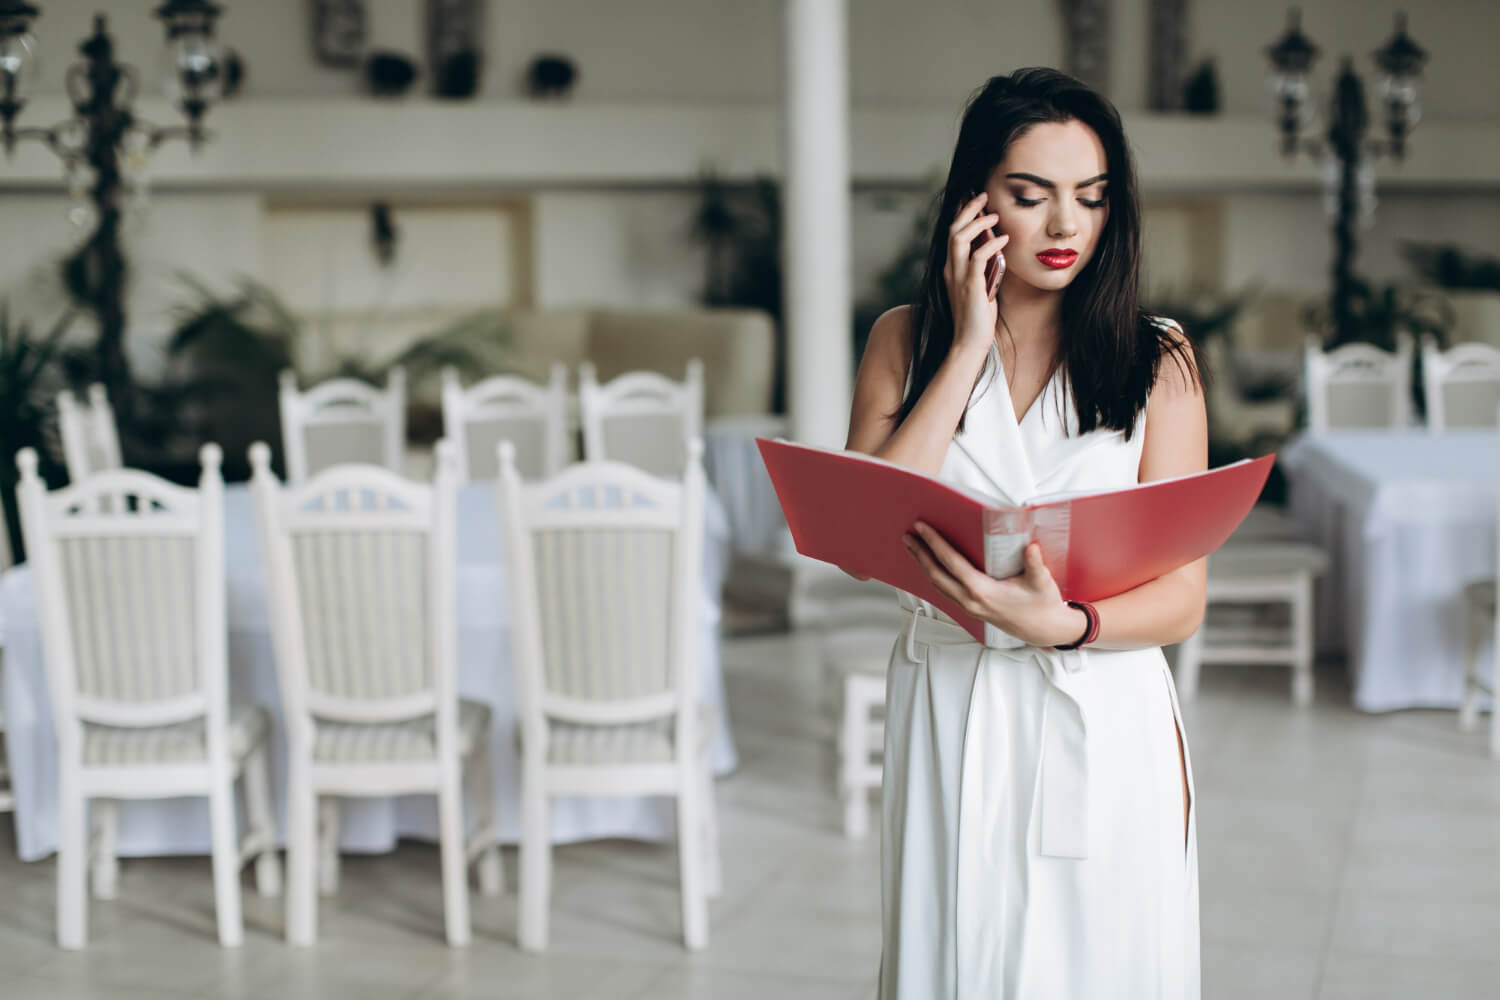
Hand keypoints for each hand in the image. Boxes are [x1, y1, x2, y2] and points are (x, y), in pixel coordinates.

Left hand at [903, 523, 1083, 647]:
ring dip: (923, 565)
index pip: (951, 563)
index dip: (934, 544)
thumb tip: (1030, 547)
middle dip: (920, 554)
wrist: (1044, 629)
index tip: (921, 528)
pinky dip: (934, 575)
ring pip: (937, 585)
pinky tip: (931, 565)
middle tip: (907, 536)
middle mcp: (970, 601)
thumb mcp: (1041, 582)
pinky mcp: (970, 608)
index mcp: (982, 591)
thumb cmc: (1042, 604)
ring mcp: (968, 607)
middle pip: (936, 575)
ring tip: (913, 547)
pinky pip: (945, 590)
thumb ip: (1034, 564)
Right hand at [942, 192, 1009, 354]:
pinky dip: (991, 245)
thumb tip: (995, 246)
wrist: (970, 343)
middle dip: (968, 210)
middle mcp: (950, 270)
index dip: (961, 214)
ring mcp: (958, 277)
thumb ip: (983, 268)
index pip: (951, 234)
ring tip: (994, 215)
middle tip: (983, 196)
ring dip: (978, 223)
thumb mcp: (980, 286)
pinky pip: (978, 258)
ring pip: (959, 239)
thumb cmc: (977, 317)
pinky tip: (1003, 239)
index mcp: (951, 269)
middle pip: (953, 230)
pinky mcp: (970, 286)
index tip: (973, 198)